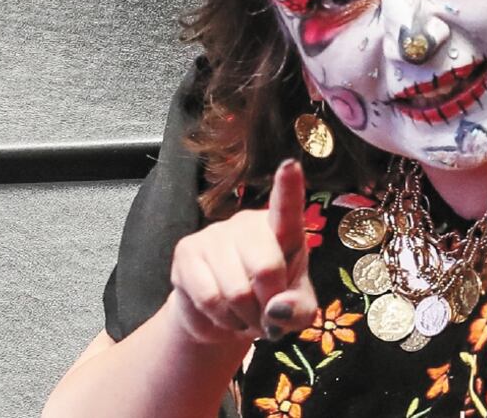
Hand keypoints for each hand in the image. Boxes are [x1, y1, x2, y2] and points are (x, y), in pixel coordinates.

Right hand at [167, 159, 317, 343]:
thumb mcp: (298, 311)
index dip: (288, 187)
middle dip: (269, 307)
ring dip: (244, 319)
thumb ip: (299, 310)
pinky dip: (220, 321)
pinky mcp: (186, 251)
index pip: (287, 206)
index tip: (290, 165)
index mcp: (284, 230)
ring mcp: (215, 234)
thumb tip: (275, 309)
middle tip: (266, 318)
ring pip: (235, 292)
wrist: (225, 314)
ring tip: (244, 316)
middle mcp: (248, 223)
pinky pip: (207, 299)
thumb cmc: (272, 301)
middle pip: (266, 269)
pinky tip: (223, 315)